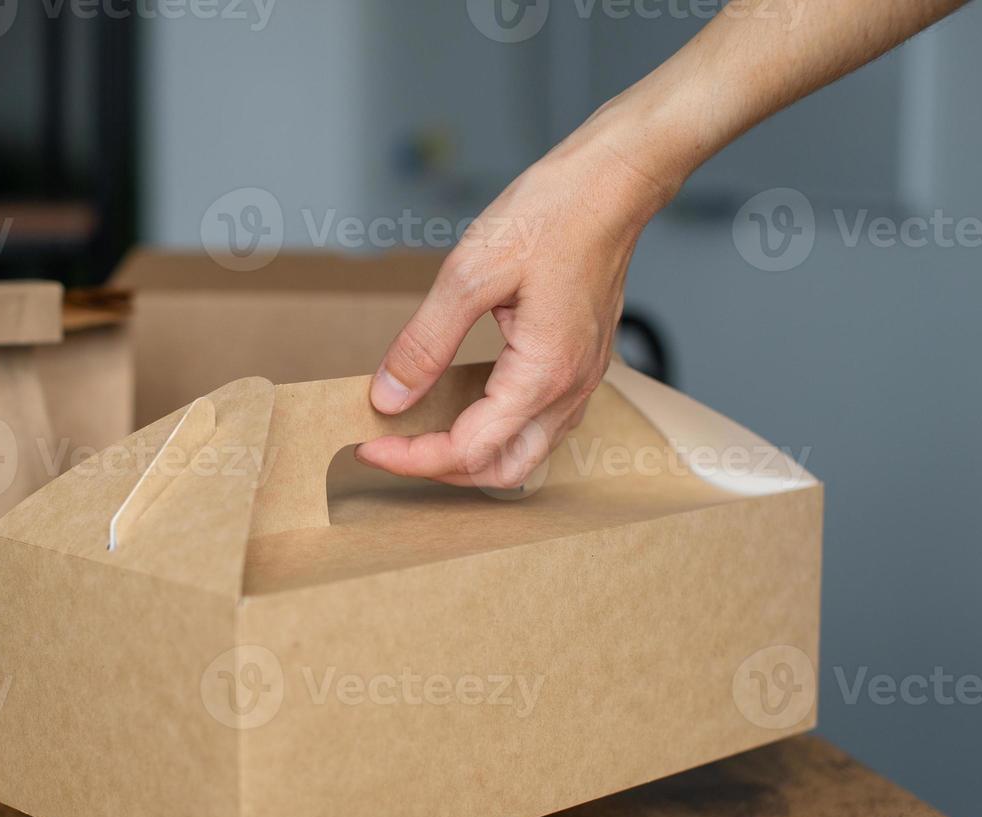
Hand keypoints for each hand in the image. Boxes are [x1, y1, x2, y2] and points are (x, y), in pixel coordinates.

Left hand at [355, 110, 672, 489]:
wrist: (613, 182)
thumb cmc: (553, 213)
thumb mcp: (471, 273)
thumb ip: (425, 342)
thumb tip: (387, 396)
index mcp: (542, 374)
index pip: (468, 450)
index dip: (412, 457)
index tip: (368, 444)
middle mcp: (570, 389)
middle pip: (500, 470)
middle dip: (441, 470)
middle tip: (392, 445)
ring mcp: (582, 380)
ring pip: (525, 454)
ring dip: (471, 455)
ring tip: (421, 430)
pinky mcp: (581, 365)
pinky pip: (539, 423)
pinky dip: (497, 430)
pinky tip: (463, 403)